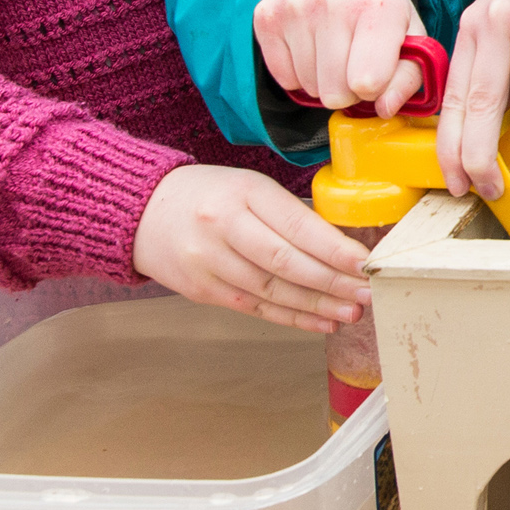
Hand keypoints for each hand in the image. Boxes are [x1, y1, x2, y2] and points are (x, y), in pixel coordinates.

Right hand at [133, 165, 374, 333]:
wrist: (141, 212)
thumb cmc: (210, 196)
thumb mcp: (249, 188)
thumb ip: (290, 214)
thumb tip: (343, 248)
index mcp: (245, 193)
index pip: (297, 226)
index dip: (335, 249)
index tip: (367, 264)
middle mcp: (224, 227)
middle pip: (286, 262)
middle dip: (333, 282)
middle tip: (368, 294)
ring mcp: (209, 262)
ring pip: (272, 290)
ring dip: (317, 306)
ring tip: (350, 313)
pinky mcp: (202, 290)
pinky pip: (255, 308)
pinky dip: (291, 317)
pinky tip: (320, 322)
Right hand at [253, 0, 427, 117]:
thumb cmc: (383, 19)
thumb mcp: (413, 44)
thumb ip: (408, 80)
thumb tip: (386, 109)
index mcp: (380, 6)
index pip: (369, 83)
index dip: (375, 89)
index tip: (378, 71)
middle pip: (335, 93)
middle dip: (348, 90)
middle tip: (354, 63)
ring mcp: (297, 5)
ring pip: (308, 88)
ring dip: (324, 82)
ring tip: (335, 52)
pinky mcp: (268, 15)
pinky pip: (283, 79)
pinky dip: (298, 74)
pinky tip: (312, 48)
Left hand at [439, 0, 509, 201]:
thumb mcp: (502, 32)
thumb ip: (491, 75)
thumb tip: (486, 131)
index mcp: (471, 29)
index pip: (455, 98)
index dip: (451, 146)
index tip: (455, 181)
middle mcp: (490, 21)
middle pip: (480, 104)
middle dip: (480, 154)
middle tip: (486, 188)